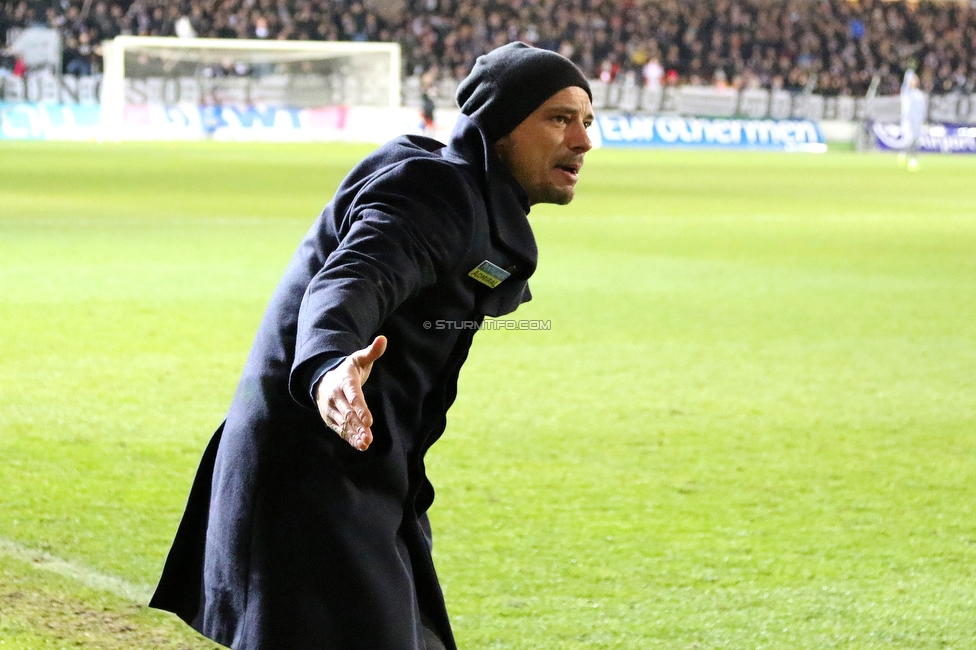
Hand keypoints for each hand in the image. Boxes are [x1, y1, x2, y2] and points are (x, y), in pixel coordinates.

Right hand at [314, 335, 386, 450]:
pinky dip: (350, 438)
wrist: (323, 379)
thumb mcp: (358, 358)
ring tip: (365, 444)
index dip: (361, 409)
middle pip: (348, 413)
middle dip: (358, 426)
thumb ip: (372, 352)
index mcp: (344, 382)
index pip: (353, 396)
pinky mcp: (330, 419)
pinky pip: (341, 429)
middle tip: (369, 437)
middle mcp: (336, 396)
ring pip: (344, 423)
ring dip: (355, 435)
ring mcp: (331, 409)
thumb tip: (383, 339)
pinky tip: (360, 446)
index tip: (369, 421)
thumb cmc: (347, 369)